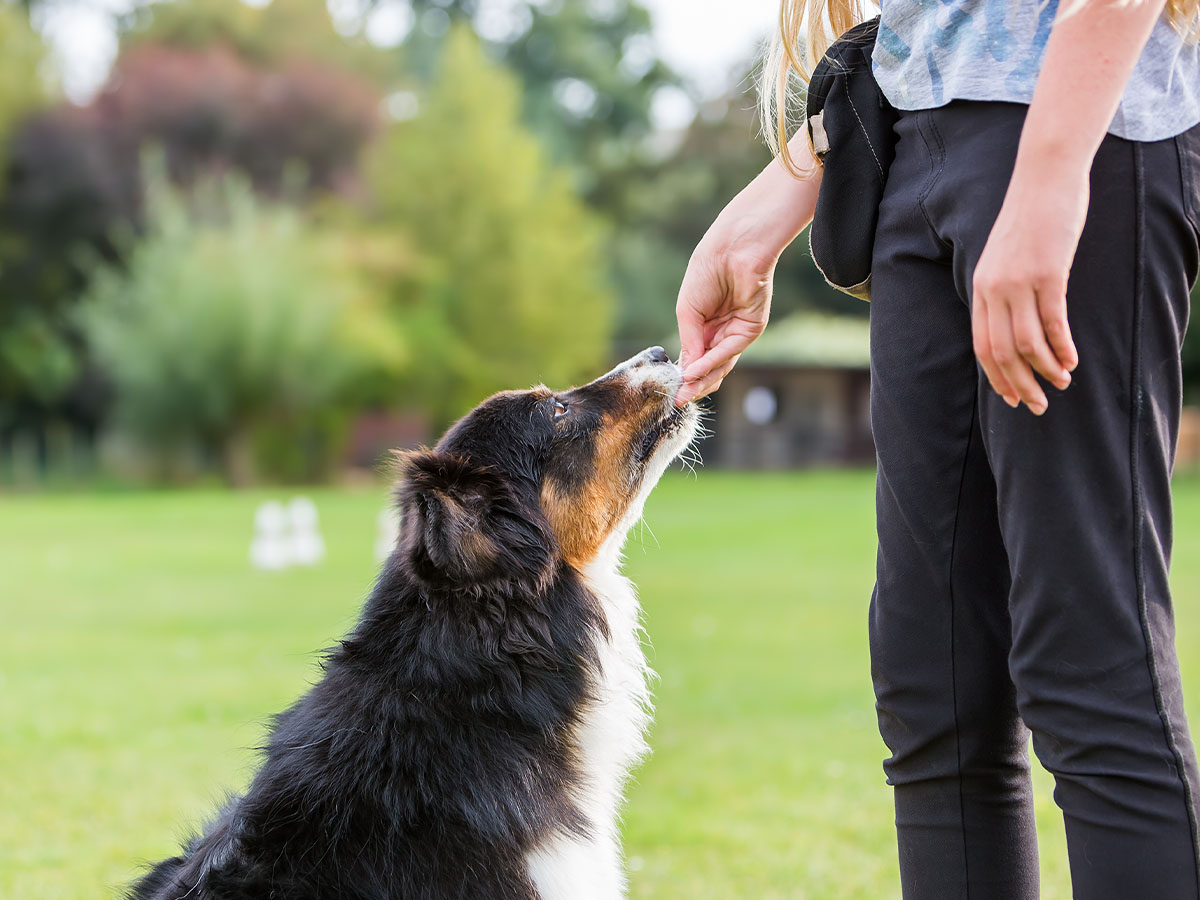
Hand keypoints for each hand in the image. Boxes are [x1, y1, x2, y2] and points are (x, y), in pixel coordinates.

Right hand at [674, 239, 775, 405]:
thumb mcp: (687, 313)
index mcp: (704, 326)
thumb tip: (685, 373)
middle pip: (709, 367)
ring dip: (703, 379)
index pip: (695, 358)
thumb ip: (689, 343)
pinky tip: (696, 370)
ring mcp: (737, 332)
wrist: (731, 250)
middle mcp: (721, 332)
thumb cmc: (706, 273)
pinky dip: (712, 362)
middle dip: (694, 384)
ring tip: (686, 392)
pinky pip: (729, 351)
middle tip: (679, 399)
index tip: (672, 393)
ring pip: (721, 364)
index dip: (684, 376)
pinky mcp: (751, 329)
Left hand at [971, 165, 1085, 414]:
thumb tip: (1014, 326)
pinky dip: (1061, 346)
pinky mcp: (1047, 273)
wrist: (1043, 178)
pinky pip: (1052, 321)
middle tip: (1038, 406)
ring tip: (1062, 383)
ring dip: (1045, 369)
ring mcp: (1019, 281)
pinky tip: (1071, 360)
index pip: (982, 346)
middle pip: (1001, 351)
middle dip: (1020, 384)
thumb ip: (1005, 290)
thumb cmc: (1029, 219)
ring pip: (1027, 342)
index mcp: (980, 288)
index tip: (1012, 398)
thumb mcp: (1005, 258)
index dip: (996, 377)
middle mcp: (994, 289)